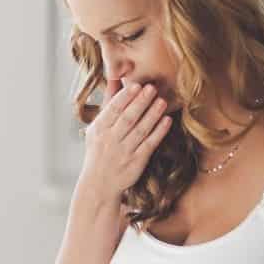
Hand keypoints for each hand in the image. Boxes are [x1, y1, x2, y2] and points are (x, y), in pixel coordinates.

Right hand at [78, 77, 173, 201]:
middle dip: (140, 103)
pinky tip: (167, 121)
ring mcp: (124, 152)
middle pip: (128, 119)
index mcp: (99, 130)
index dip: (125, 97)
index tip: (136, 85)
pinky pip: (149, 144)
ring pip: (140, 130)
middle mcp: (111, 140)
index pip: (113, 110)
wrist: (99, 184)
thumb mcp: (97, 128)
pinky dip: (159, 132)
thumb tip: (114, 79)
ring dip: (152, 115)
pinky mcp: (137, 162)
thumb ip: (108, 104)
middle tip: (152, 88)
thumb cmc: (99, 152)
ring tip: (162, 101)